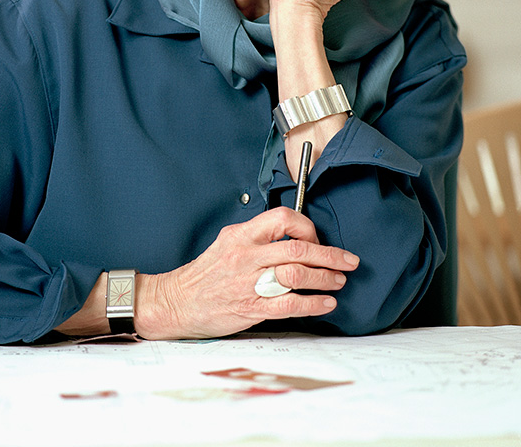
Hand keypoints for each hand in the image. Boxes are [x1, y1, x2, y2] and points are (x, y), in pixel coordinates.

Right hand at [133, 208, 358, 338]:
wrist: (177, 301)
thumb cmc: (205, 273)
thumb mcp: (227, 242)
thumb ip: (257, 237)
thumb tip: (291, 236)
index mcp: (241, 235)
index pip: (282, 218)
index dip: (307, 228)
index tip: (318, 239)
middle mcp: (246, 256)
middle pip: (298, 249)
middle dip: (330, 255)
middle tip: (348, 260)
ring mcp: (248, 283)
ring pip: (296, 275)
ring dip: (325, 278)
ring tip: (339, 280)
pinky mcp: (250, 308)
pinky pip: (289, 304)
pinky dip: (313, 303)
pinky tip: (326, 303)